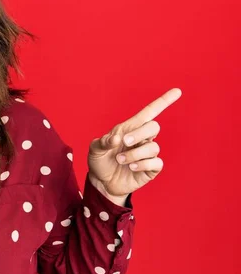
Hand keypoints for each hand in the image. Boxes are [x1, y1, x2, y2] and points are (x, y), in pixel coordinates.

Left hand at [86, 88, 182, 203]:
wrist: (101, 182)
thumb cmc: (100, 161)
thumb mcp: (95, 149)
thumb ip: (103, 142)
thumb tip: (117, 138)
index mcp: (129, 129)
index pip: (149, 112)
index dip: (163, 102)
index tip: (177, 91)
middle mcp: (141, 139)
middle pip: (154, 127)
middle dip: (139, 134)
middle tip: (124, 142)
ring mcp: (147, 154)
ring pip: (153, 147)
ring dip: (135, 153)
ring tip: (121, 160)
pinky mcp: (150, 168)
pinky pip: (156, 162)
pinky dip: (142, 164)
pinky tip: (131, 167)